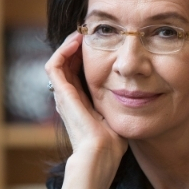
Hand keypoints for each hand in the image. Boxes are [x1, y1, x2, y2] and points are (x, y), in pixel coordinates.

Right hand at [45, 31, 127, 172]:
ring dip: (68, 46)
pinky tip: (76, 41)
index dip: (85, 57)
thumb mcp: (116, 116)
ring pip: (58, 62)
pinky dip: (62, 51)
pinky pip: (54, 65)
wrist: (101, 154)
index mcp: (81, 102)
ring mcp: (63, 95)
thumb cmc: (111, 142)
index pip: (78, 73)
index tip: (99, 44)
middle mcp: (69, 97)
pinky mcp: (61, 93)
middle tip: (89, 34)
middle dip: (77, 48)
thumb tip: (134, 95)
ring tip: (82, 34)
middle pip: (67, 65)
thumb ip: (118, 104)